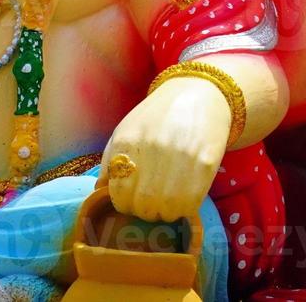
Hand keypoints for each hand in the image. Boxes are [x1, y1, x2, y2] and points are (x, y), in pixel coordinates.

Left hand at [101, 77, 227, 221]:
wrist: (198, 93)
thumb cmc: (157, 116)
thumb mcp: (126, 130)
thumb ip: (110, 161)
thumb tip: (101, 192)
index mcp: (127, 143)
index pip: (119, 196)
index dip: (125, 205)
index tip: (132, 201)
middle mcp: (152, 151)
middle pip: (143, 206)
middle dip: (145, 211)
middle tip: (151, 203)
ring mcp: (180, 157)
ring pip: (167, 210)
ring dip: (166, 213)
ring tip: (168, 201)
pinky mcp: (205, 163)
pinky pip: (191, 203)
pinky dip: (185, 208)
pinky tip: (183, 197)